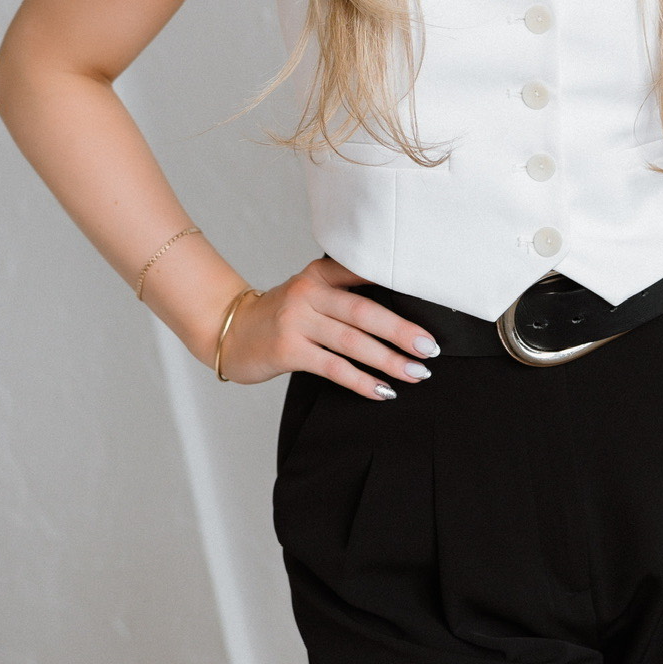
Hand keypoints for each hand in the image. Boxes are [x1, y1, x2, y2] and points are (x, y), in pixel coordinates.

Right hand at [215, 255, 439, 397]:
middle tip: (430, 348)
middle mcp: (309, 292)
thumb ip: (345, 292)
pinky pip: (333, 367)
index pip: (365, 273)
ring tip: (416, 373)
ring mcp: (297, 320)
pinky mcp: (288, 350)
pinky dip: (361, 381)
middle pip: (365, 312)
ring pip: (352, 342)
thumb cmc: (283, 315)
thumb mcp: (310, 291)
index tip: (431, 299)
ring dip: (389, 360)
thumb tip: (401, 314)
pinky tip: (382, 391)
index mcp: (320, 272)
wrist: (231, 331)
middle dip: (402, 331)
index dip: (398, 284)